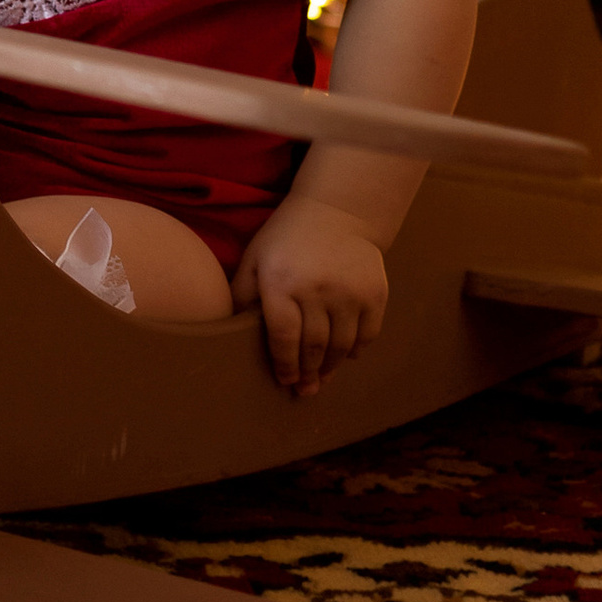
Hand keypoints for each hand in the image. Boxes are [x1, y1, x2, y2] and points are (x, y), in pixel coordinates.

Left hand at [231, 200, 387, 395]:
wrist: (337, 211)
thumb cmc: (286, 238)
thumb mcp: (255, 259)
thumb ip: (242, 295)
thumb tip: (227, 334)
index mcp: (281, 283)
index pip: (284, 338)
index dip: (284, 365)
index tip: (284, 381)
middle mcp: (317, 290)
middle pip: (314, 346)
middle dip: (307, 373)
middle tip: (304, 390)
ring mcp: (349, 292)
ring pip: (341, 346)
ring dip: (331, 367)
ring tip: (323, 378)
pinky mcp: (375, 293)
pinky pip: (368, 334)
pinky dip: (357, 350)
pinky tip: (346, 356)